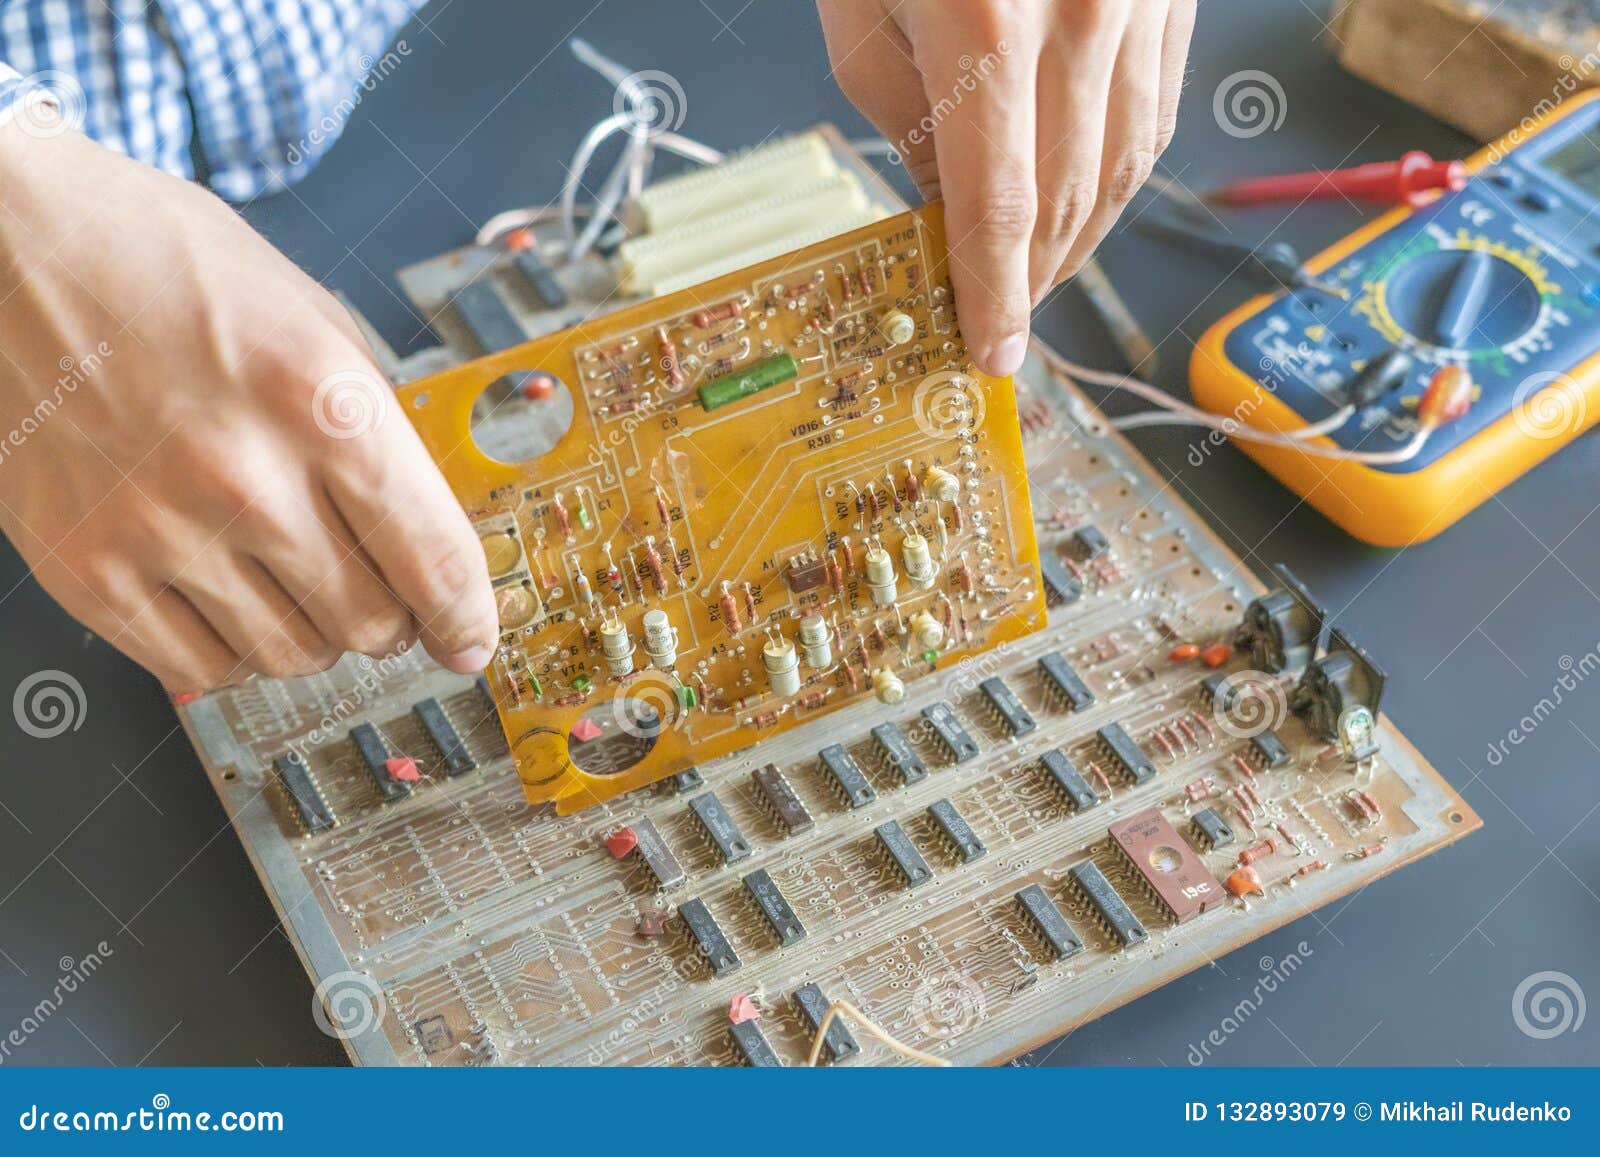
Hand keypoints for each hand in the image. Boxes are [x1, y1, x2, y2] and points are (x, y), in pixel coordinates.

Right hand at [0, 118, 498, 691]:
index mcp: (321, 402)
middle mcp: (245, 475)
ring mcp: (159, 528)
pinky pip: (198, 668)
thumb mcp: (311, 318)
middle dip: (392, 619)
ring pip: (290, 657)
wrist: (8, 245)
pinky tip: (227, 599)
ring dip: (313, 635)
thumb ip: (374, 430)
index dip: (465, 616)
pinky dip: (230, 652)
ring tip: (294, 583)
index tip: (471, 642)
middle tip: (377, 592)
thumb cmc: (166, 266)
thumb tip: (423, 537)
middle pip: (368, 623)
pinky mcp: (84, 567)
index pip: (430, 554)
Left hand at [819, 0, 1195, 374]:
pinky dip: (1117, 173)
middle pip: (1066, 201)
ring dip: (1078, 238)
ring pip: (1124, 169)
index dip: (997, 298)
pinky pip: (1155, 113)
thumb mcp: (868, 16)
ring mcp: (1138, 2)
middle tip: (1001, 318)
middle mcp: (1080, 12)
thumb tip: (951, 218)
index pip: (1000, 209)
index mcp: (984, 21)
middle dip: (1031, 279)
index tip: (992, 351)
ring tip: (1037, 269)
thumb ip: (911, 124)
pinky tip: (1080, 198)